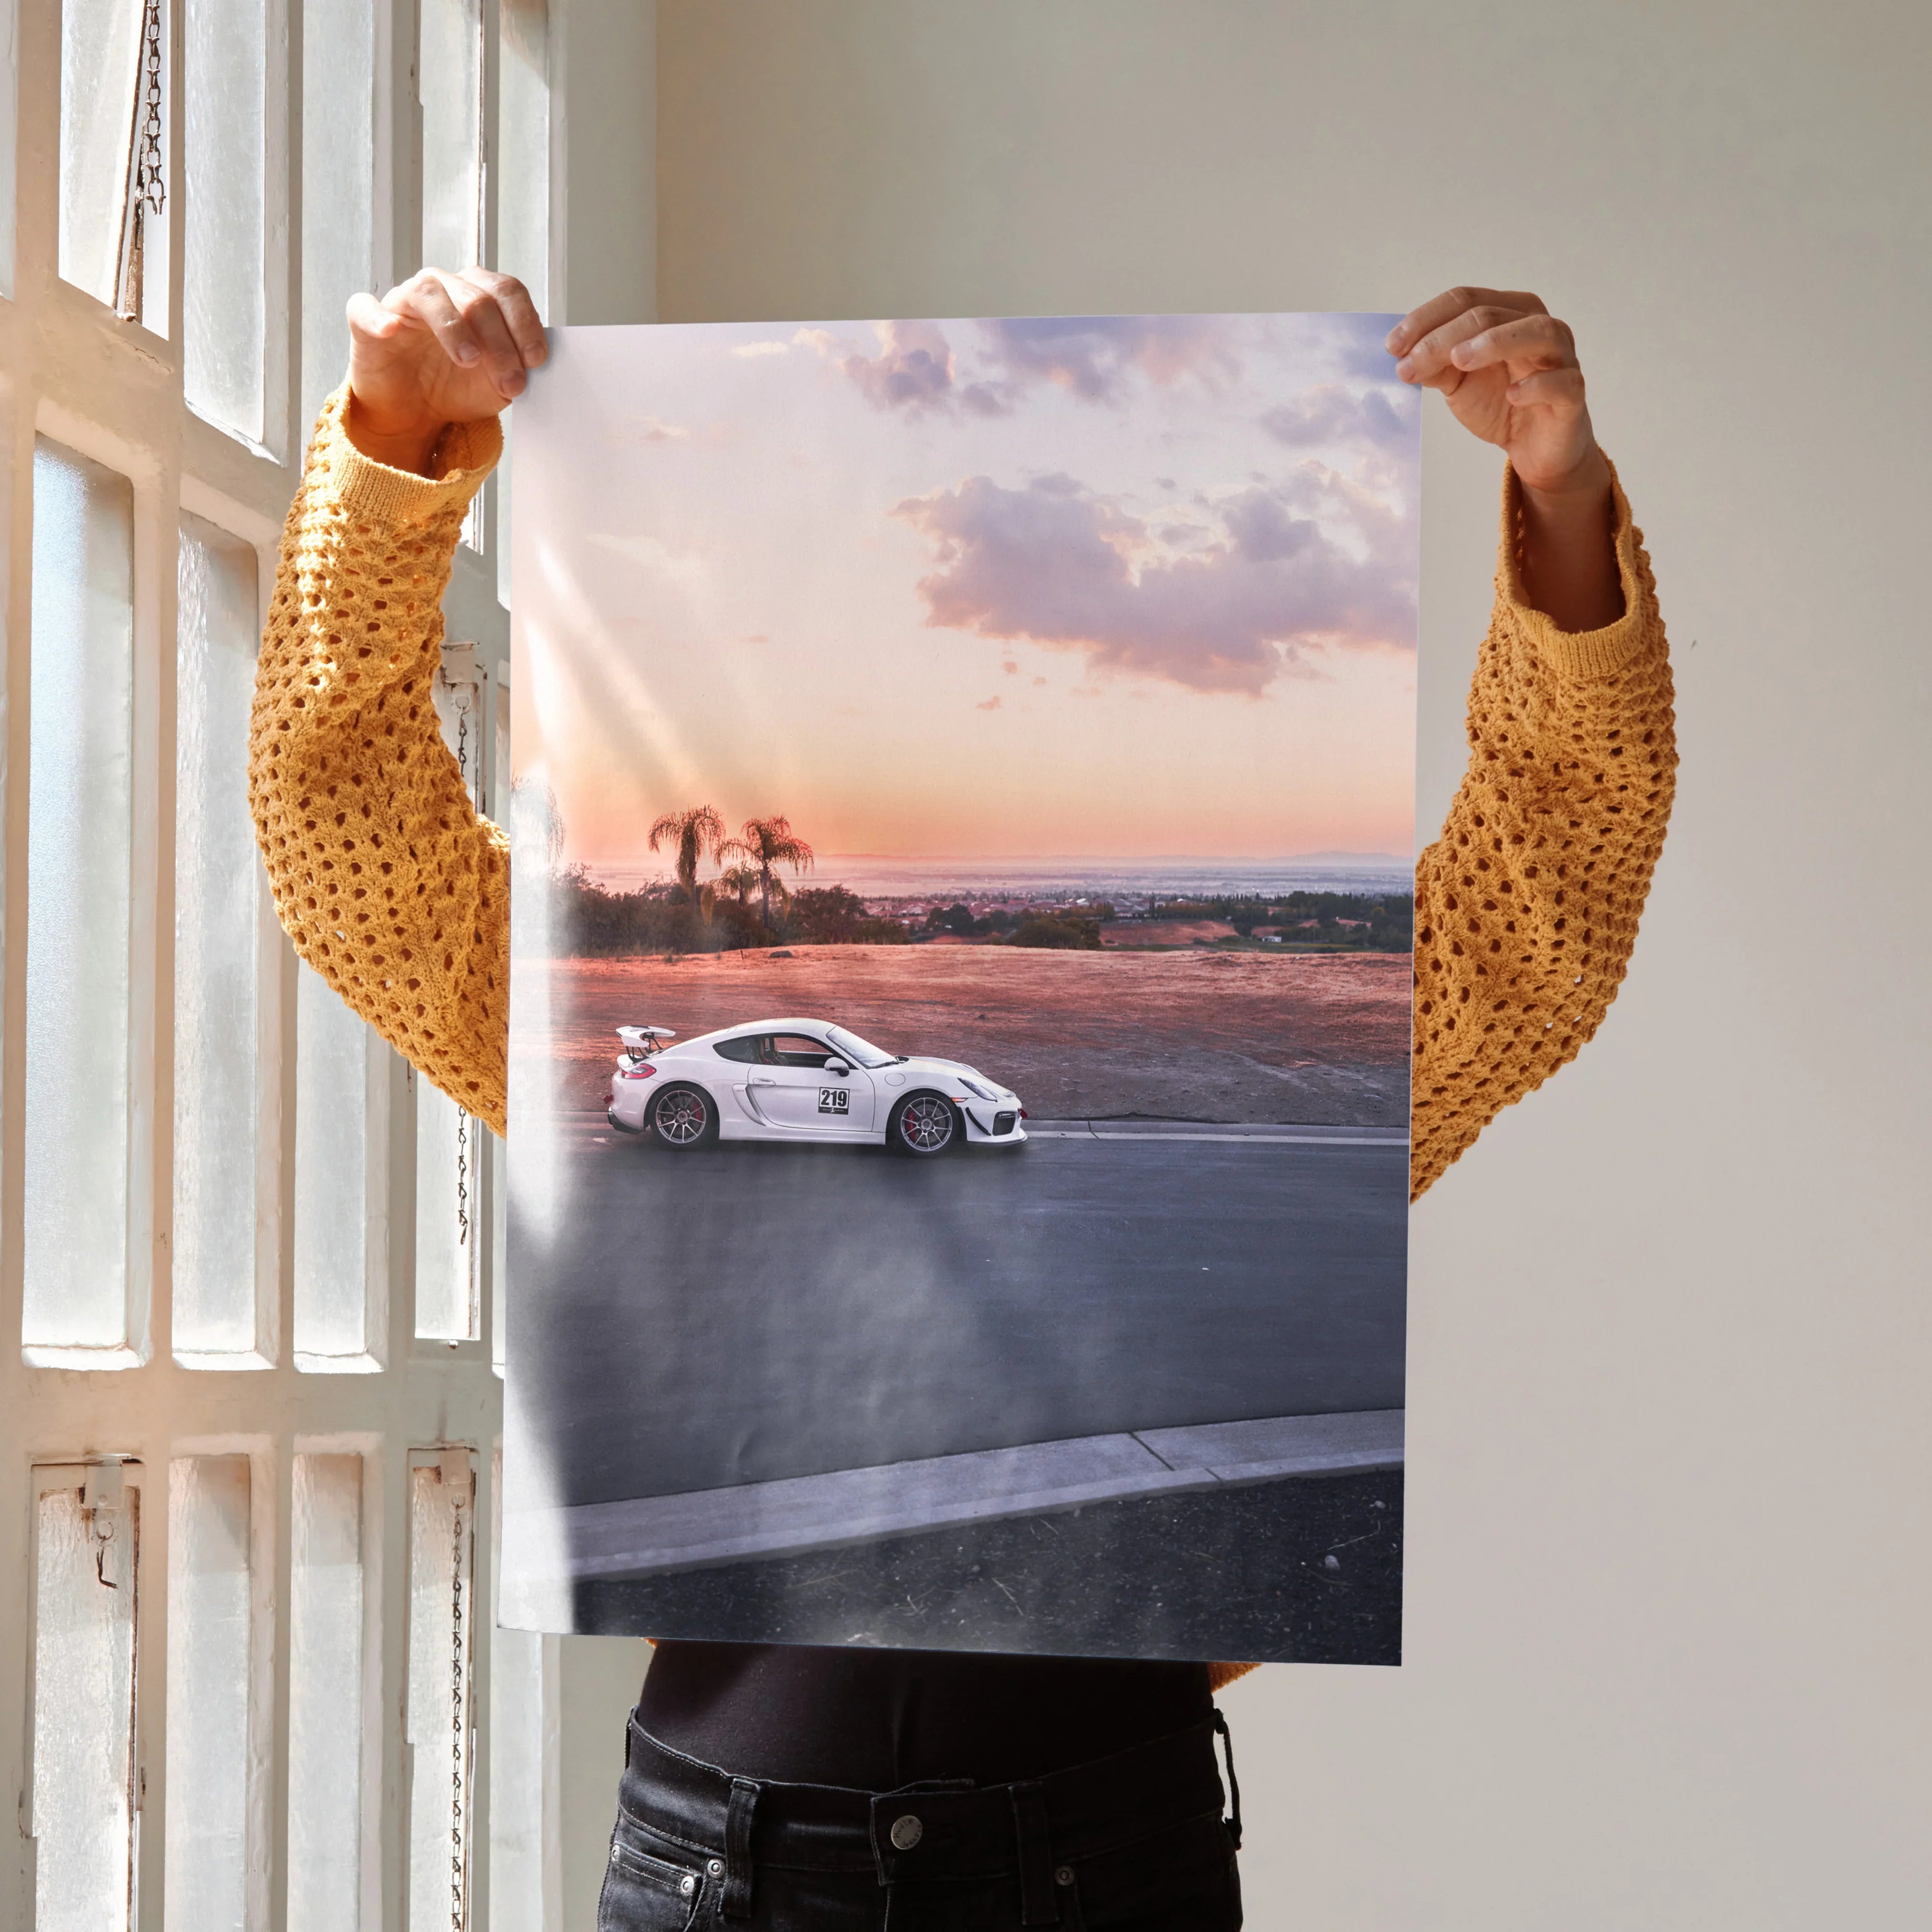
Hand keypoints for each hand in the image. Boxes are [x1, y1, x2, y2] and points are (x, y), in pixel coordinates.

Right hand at [344, 268, 546, 474]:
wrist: (415, 412)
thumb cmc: (456, 387)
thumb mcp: (497, 384)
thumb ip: (517, 367)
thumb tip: (534, 364)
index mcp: (478, 295)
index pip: (507, 291)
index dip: (525, 323)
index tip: (536, 360)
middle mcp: (443, 288)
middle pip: (477, 297)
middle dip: (500, 342)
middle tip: (510, 382)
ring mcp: (404, 301)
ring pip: (430, 293)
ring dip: (454, 327)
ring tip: (469, 360)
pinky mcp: (367, 320)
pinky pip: (366, 307)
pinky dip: (378, 317)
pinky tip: (391, 331)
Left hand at [1388, 287, 1621, 629]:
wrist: (1534, 448)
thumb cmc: (1500, 403)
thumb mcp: (1458, 383)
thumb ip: (1435, 365)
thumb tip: (1403, 355)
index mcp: (1508, 313)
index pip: (1465, 300)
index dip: (1426, 319)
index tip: (1392, 347)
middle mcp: (1538, 326)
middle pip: (1490, 314)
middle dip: (1443, 337)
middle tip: (1409, 364)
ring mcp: (1561, 357)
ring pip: (1536, 332)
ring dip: (1494, 342)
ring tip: (1459, 360)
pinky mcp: (1573, 394)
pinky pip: (1562, 382)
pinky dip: (1537, 385)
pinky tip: (1512, 394)